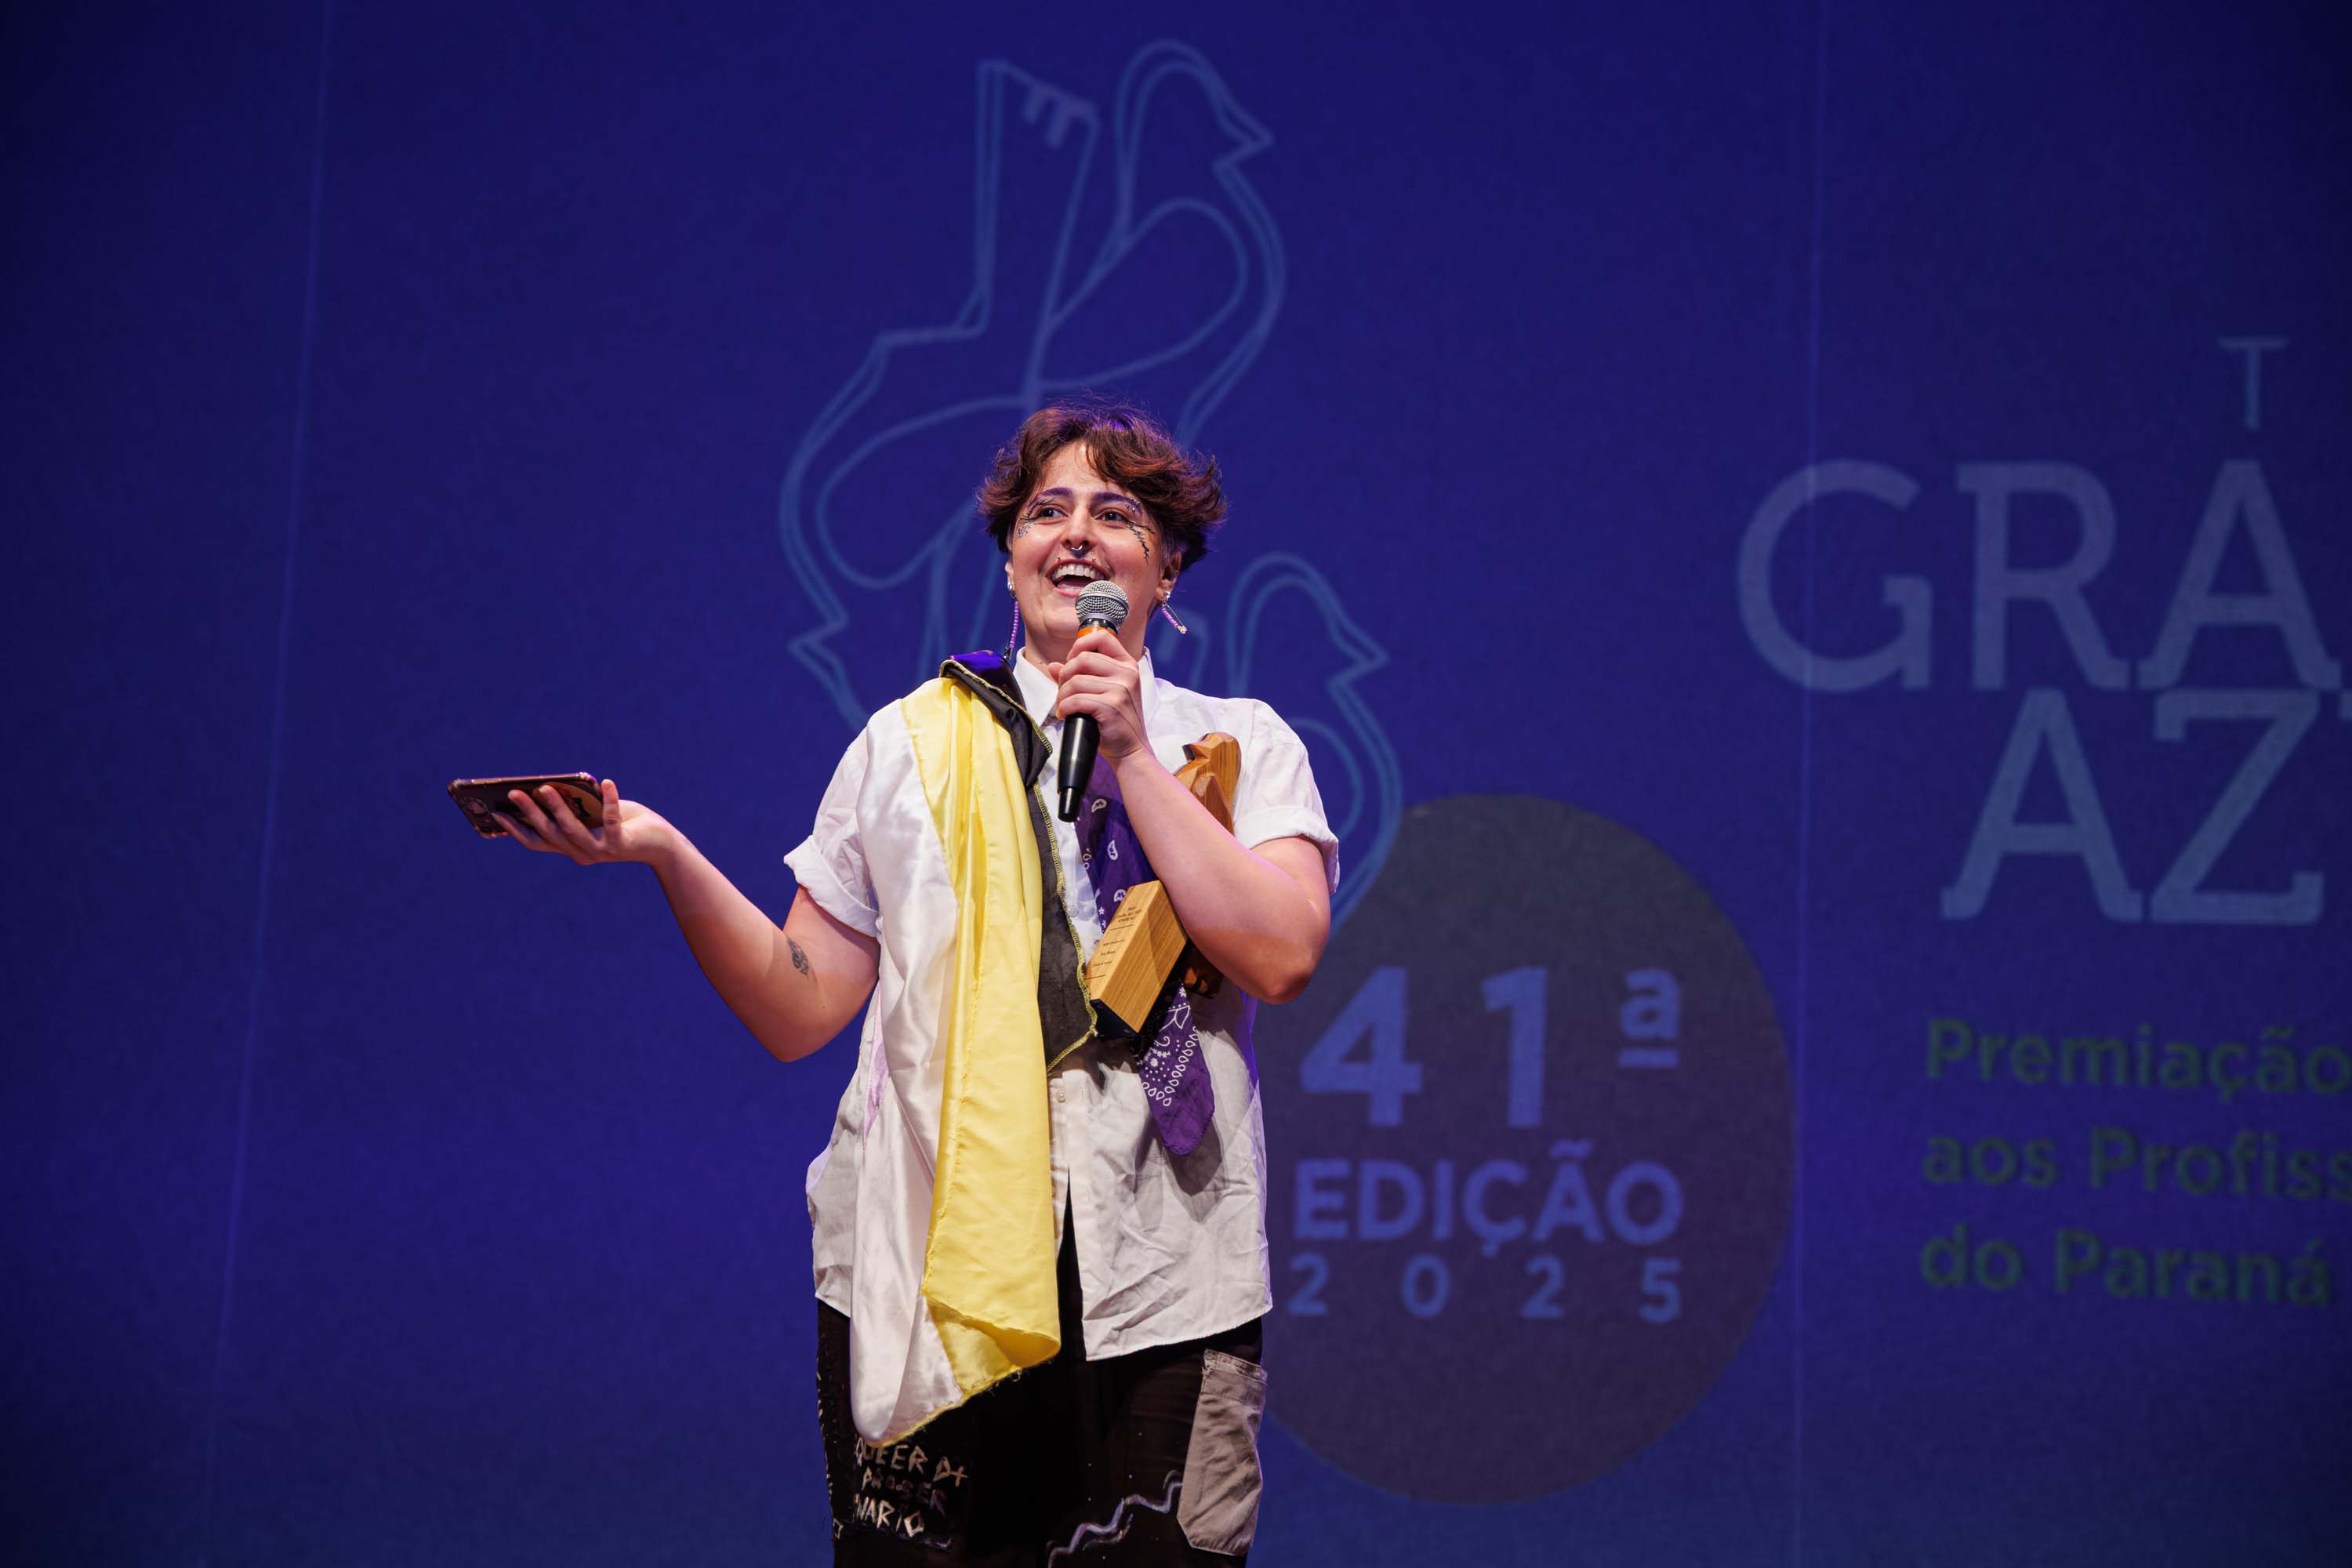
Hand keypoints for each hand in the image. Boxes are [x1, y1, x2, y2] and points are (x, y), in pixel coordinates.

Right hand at [491, 779, 674, 866]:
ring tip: (545, 787)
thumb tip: (550, 787)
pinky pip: (611, 821)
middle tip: (513, 793)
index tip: (495, 813)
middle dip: (529, 812)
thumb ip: (576, 806)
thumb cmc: (624, 822)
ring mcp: (599, 851)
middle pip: (549, 833)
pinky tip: (608, 782)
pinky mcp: (620, 844)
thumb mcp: (594, 813)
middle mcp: (580, 854)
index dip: (515, 830)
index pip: (536, 841)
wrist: (659, 843)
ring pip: (572, 829)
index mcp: (570, 848)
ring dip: (557, 808)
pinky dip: (610, 801)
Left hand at [1046, 628, 1149, 763]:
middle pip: (1083, 659)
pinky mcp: (1111, 706)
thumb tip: (1053, 666)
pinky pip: (1076, 699)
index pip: (1102, 637)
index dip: (1080, 646)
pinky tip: (1066, 715)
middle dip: (1065, 675)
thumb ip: (1080, 676)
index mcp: (1127, 665)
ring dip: (1062, 696)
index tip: (1072, 662)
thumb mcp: (1104, 693)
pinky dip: (1065, 707)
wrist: (1132, 750)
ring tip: (1064, 706)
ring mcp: (1121, 690)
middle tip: (1064, 691)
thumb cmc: (1117, 722)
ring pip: (1076, 681)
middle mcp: (1127, 674)